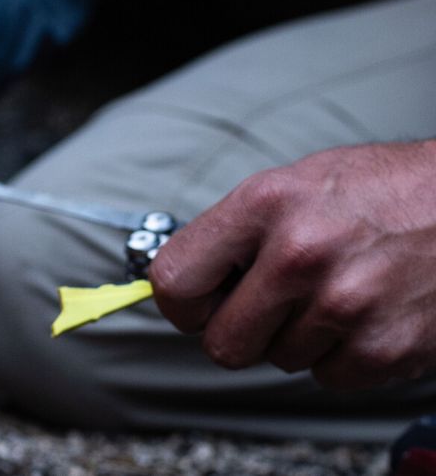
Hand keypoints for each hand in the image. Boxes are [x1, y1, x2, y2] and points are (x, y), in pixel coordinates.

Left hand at [150, 140, 435, 388]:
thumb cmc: (380, 190)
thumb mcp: (293, 184)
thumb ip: (233, 233)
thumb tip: (179, 284)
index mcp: (263, 204)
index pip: (175, 282)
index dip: (181, 304)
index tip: (197, 305)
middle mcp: (299, 253)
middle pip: (222, 343)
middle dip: (239, 331)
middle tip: (269, 305)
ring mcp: (343, 303)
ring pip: (279, 359)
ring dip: (299, 336)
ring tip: (335, 290)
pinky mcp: (383, 345)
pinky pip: (328, 376)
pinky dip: (342, 354)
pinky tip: (366, 311)